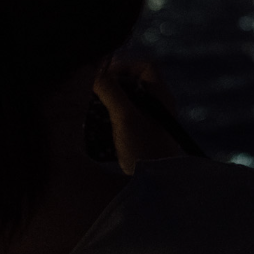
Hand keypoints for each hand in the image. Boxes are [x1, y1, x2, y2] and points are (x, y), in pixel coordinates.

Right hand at [93, 58, 182, 173]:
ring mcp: (153, 123)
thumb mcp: (125, 117)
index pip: (146, 66)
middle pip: (136, 83)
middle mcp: (160, 106)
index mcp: (161, 96)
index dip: (124, 65)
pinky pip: (127, 121)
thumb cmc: (144, 150)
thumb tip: (96, 70)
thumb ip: (111, 91)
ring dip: (111, 103)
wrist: (157, 188)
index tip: (102, 76)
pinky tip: (98, 132)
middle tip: (93, 93)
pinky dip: (112, 121)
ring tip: (92, 111)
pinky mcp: (144, 139)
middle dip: (113, 85)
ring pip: (130, 103)